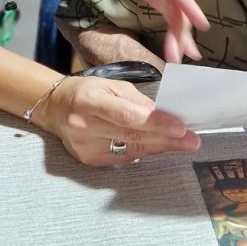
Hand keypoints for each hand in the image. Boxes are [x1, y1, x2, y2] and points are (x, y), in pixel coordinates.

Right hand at [39, 76, 200, 166]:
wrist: (54, 108)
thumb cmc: (87, 92)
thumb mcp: (111, 85)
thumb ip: (137, 101)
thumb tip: (164, 115)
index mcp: (90, 101)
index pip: (128, 116)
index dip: (156, 123)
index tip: (181, 127)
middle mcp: (85, 126)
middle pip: (132, 136)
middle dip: (166, 139)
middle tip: (192, 140)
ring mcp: (85, 147)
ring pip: (131, 150)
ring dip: (159, 147)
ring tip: (182, 143)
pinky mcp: (88, 160)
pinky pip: (123, 158)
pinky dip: (142, 151)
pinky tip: (156, 146)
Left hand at [94, 0, 209, 63]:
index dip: (189, 5)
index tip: (202, 24)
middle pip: (180, 8)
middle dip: (183, 32)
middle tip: (184, 55)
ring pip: (178, 17)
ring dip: (179, 38)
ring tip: (179, 60)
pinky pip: (171, 19)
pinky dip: (173, 36)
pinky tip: (175, 53)